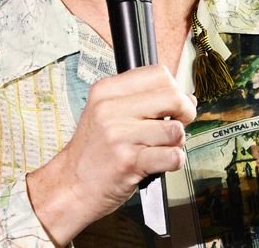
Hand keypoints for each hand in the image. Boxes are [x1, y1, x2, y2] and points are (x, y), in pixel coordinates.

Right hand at [26, 65, 195, 243]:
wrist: (71, 186)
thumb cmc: (93, 152)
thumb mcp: (107, 114)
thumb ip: (144, 101)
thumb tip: (188, 99)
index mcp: (106, 91)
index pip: (158, 74)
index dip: (175, 89)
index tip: (173, 105)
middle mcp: (110, 109)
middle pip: (173, 97)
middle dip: (184, 113)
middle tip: (176, 125)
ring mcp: (119, 136)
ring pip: (176, 130)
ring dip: (176, 142)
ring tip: (159, 148)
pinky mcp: (129, 162)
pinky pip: (173, 156)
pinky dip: (174, 161)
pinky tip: (158, 162)